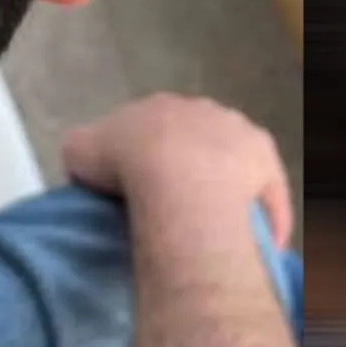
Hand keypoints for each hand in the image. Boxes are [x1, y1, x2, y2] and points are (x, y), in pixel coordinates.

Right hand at [61, 93, 293, 249]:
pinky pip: (266, 194)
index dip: (145, 154)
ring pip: (233, 163)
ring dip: (224, 187)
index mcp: (159, 105)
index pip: (153, 126)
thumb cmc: (123, 161)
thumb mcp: (78, 151)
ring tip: (210, 224)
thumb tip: (86, 163)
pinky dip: (262, 215)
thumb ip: (83, 150)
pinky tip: (250, 241)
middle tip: (172, 204)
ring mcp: (239, 133)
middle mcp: (203, 110)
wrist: (174, 178)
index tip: (137, 184)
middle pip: (196, 140)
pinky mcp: (267, 164)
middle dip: (187, 165)